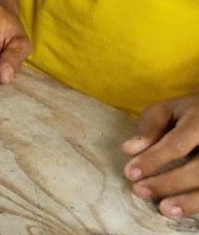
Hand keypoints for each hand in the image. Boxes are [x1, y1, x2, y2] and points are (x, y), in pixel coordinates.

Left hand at [122, 93, 198, 217]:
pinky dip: (197, 203)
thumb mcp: (166, 111)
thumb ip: (149, 129)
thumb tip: (129, 150)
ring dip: (188, 201)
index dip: (153, 160)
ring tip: (164, 209)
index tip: (130, 173)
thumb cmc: (188, 114)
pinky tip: (181, 210)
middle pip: (198, 169)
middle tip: (140, 191)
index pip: (177, 144)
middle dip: (168, 183)